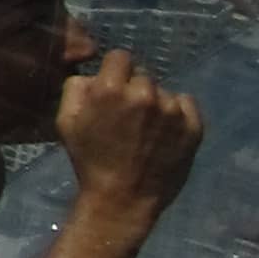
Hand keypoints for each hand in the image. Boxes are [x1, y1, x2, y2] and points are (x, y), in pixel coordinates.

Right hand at [58, 50, 201, 221]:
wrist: (122, 200)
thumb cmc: (90, 161)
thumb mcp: (65, 122)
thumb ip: (76, 88)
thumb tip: (94, 75)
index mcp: (111, 89)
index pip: (120, 57)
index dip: (114, 73)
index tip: (113, 91)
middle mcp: (145, 94)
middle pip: (143, 76)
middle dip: (134, 90)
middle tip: (129, 117)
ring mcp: (172, 111)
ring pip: (164, 92)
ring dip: (155, 104)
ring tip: (148, 130)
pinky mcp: (193, 127)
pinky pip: (186, 104)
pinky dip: (177, 113)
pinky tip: (166, 132)